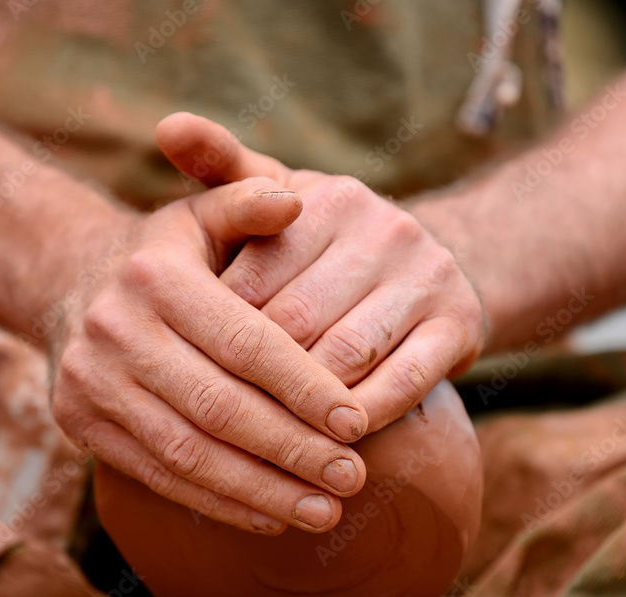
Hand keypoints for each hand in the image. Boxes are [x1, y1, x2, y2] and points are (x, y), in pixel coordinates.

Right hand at [49, 177, 369, 534]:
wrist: (68, 283)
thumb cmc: (163, 254)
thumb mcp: (198, 213)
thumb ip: (247, 201)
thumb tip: (296, 199)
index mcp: (156, 277)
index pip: (245, 342)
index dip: (304, 387)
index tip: (358, 422)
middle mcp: (115, 330)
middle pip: (219, 406)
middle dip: (292, 449)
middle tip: (352, 477)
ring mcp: (91, 383)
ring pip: (188, 453)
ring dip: (261, 490)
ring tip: (323, 510)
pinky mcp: (78, 426)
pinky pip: (156, 476)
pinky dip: (217, 502)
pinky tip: (270, 516)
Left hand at [157, 113, 485, 431]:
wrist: (429, 268)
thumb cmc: (324, 243)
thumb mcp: (278, 200)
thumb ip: (222, 169)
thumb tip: (166, 124)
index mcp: (327, 199)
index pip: (253, 279)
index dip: (216, 333)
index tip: (186, 371)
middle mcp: (382, 228)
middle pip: (296, 322)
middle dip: (253, 376)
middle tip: (213, 419)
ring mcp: (426, 275)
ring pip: (347, 356)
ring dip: (304, 406)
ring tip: (264, 441)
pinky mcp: (459, 323)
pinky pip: (404, 382)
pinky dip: (364, 416)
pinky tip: (332, 440)